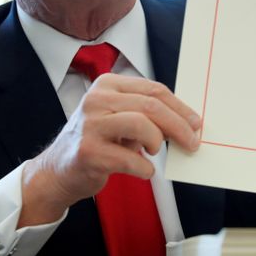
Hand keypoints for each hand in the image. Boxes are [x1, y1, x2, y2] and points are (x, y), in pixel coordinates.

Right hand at [18, 74, 200, 225]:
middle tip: (192, 142)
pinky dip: (144, 167)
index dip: (180, 107)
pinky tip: (143, 169)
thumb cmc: (97, 141)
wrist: (59, 170)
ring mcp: (90, 125)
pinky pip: (130, 159)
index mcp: (107, 85)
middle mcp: (96, 100)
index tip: (196, 123)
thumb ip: (146, 113)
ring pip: (142, 125)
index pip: (153, 90)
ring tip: (155, 151)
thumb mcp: (118, 117)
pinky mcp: (88, 152)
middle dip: (178, 125)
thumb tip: (186, 122)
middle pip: (151, 106)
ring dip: (158, 142)